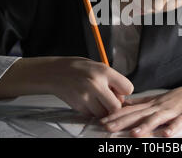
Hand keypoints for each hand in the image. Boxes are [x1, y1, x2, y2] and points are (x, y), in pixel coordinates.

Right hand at [0, 56, 133, 117]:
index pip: (128, 88)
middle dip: (114, 106)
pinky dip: (91, 111)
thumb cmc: (78, 68)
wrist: (54, 72)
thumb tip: (123, 97)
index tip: (119, 91)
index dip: (124, 92)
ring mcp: (86, 96)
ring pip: (103, 113)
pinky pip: (91, 115)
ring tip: (96, 99)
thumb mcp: (98, 66)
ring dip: (102, 110)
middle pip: (116, 106)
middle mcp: (96, 84)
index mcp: (104, 71)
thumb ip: (112, 80)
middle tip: (109, 100)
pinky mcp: (78, 105)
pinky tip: (86, 101)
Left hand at [99, 82, 181, 136]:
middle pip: (138, 115)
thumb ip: (140, 103)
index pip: (130, 110)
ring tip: (133, 134)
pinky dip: (172, 128)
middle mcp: (158, 107)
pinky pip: (178, 123)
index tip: (101, 121)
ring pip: (156, 119)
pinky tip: (166, 135)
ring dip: (145, 127)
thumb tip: (124, 103)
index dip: (116, 116)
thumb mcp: (156, 99)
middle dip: (122, 122)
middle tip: (107, 128)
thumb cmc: (176, 98)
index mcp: (151, 104)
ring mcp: (172, 111)